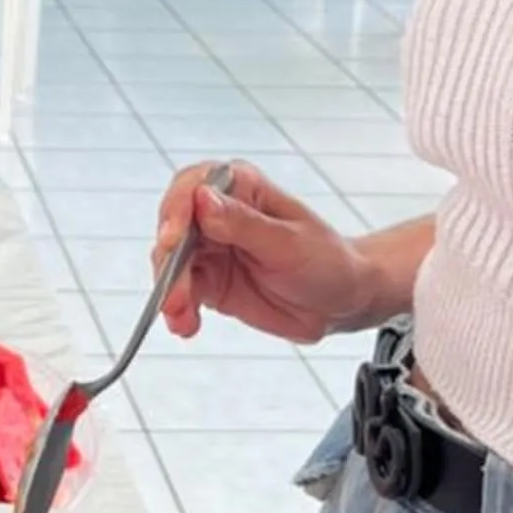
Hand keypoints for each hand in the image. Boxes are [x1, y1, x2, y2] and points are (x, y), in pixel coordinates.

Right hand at [153, 160, 366, 346]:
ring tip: (180, 316)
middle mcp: (217, 213)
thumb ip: (244, 224)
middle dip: (169, 262)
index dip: (176, 211)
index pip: (192, 187)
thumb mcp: (289, 242)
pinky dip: (177, 309)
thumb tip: (202, 199)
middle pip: (173, 227)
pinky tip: (185, 324)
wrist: (342, 302)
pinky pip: (180, 292)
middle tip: (174, 293)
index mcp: (240, 187)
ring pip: (170, 262)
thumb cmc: (327, 260)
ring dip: (169, 290)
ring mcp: (210, 248)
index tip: (172, 239)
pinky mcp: (208, 281)